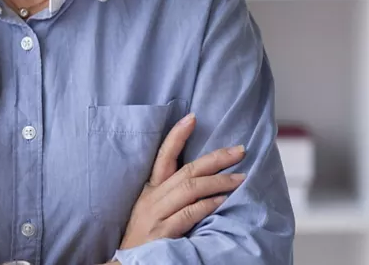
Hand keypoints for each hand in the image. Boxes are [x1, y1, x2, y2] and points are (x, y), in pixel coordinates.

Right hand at [118, 113, 247, 250]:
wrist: (128, 263)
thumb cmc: (144, 236)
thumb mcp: (151, 209)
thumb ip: (170, 193)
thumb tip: (200, 177)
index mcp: (150, 189)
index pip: (163, 156)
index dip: (176, 136)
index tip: (192, 118)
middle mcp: (152, 198)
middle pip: (186, 171)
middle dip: (215, 159)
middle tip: (239, 151)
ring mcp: (156, 215)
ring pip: (190, 189)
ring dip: (218, 181)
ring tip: (240, 177)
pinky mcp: (163, 233)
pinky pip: (188, 214)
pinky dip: (207, 205)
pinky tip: (223, 200)